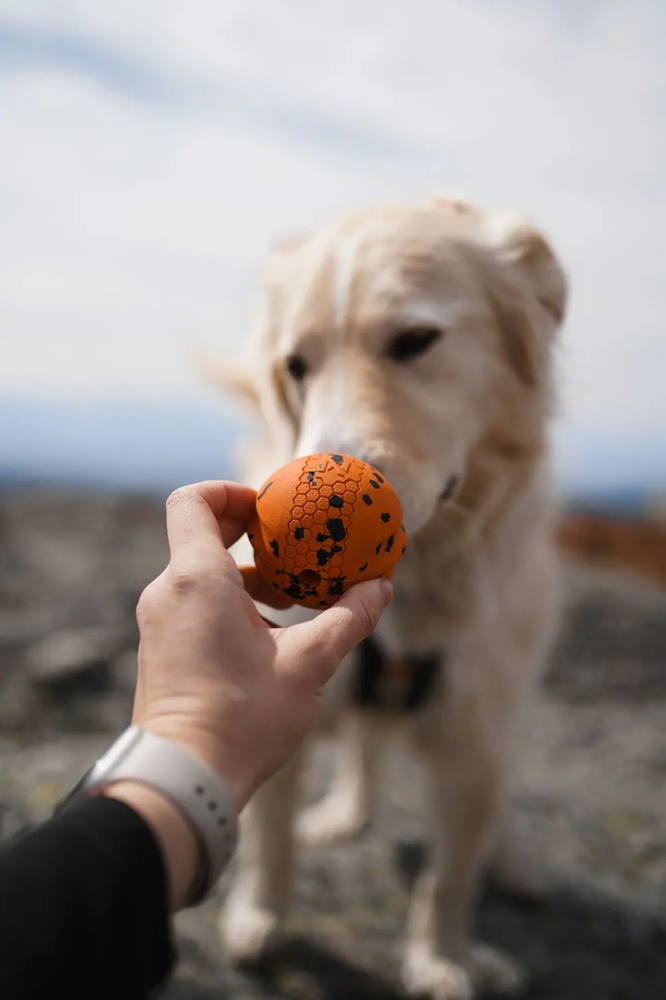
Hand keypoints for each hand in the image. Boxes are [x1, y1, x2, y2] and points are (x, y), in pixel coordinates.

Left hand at [131, 481, 391, 811]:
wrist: (183, 779)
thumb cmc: (242, 719)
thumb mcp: (309, 664)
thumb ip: (348, 619)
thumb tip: (381, 588)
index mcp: (197, 579)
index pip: (193, 500)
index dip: (230, 492)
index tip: (268, 509)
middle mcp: (168, 593)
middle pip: (200, 535)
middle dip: (249, 536)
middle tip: (292, 549)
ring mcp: (159, 624)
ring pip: (200, 575)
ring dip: (245, 577)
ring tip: (292, 604)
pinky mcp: (160, 651)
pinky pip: (193, 605)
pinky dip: (229, 604)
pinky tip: (268, 638)